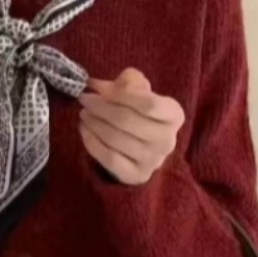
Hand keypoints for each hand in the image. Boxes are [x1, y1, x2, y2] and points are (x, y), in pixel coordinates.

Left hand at [79, 68, 185, 185]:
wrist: (145, 145)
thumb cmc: (141, 110)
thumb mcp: (139, 89)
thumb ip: (126, 81)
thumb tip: (98, 86)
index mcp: (174, 114)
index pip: (149, 104)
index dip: (120, 94)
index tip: (98, 88)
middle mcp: (168, 139)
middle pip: (128, 120)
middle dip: (100, 107)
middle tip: (84, 99)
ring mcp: (154, 160)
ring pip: (116, 139)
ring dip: (94, 123)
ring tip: (83, 113)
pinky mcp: (138, 175)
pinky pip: (110, 158)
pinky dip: (92, 142)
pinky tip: (84, 130)